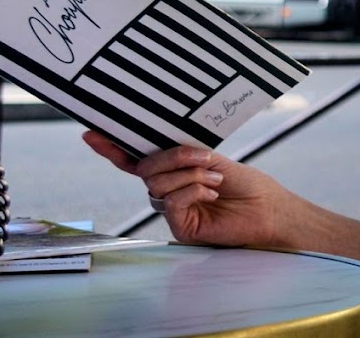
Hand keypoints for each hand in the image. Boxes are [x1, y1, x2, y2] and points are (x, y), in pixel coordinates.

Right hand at [83, 130, 289, 247]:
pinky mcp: (178, 226)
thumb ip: (185, 154)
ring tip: (216, 181)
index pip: (137, 160)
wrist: (268, 209)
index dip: (113, 148)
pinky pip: (170, 201)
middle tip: (205, 159)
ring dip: (191, 175)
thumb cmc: (247, 185)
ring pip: (157, 183)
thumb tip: (162, 146)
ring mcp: (171, 210)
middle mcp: (168, 190)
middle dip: (174, 157)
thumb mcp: (213, 161)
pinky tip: (212, 196)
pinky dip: (193, 191)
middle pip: (146, 168)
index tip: (91, 133)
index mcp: (174, 171)